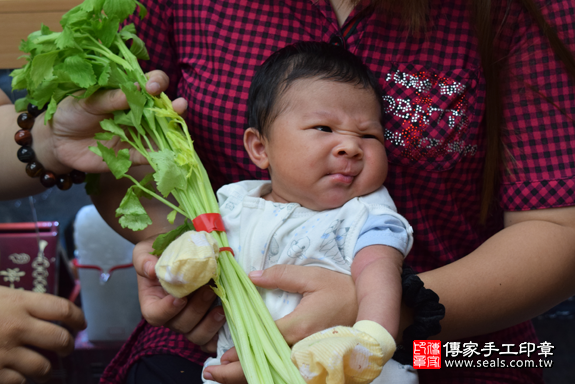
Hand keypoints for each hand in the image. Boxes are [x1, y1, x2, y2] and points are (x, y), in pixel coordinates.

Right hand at [0, 287, 85, 383]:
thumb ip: (20, 303)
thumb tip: (43, 309)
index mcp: (19, 303)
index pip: (62, 309)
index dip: (77, 317)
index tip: (81, 324)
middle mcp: (17, 327)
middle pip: (60, 339)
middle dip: (67, 346)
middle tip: (66, 349)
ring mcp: (5, 352)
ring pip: (43, 367)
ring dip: (46, 371)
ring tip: (43, 371)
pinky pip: (19, 382)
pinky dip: (21, 380)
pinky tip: (17, 375)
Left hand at [32, 70, 187, 173]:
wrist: (57, 142)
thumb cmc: (71, 113)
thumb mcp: (86, 101)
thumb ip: (111, 97)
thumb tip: (137, 87)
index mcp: (128, 93)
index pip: (150, 83)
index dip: (157, 82)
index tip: (152, 86)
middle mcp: (138, 113)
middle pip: (163, 108)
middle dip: (175, 106)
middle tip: (178, 105)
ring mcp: (138, 134)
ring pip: (163, 131)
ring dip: (174, 129)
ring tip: (179, 127)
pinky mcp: (133, 155)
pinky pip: (150, 155)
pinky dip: (161, 155)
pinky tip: (169, 154)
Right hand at [133, 237, 225, 352]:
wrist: (178, 249)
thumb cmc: (159, 252)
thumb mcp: (145, 252)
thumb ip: (145, 261)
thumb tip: (151, 269)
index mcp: (152, 303)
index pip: (155, 316)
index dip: (167, 310)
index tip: (180, 298)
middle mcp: (170, 316)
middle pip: (180, 325)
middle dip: (196, 310)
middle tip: (209, 290)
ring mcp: (188, 321)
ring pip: (197, 335)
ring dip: (210, 322)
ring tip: (221, 306)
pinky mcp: (204, 321)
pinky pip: (211, 337)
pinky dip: (219, 331)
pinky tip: (227, 316)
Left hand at [205, 265, 357, 382]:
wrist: (368, 306)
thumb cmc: (340, 290)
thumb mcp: (311, 276)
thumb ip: (280, 275)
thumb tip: (251, 277)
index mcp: (299, 327)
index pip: (263, 341)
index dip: (240, 349)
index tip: (220, 355)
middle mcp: (302, 348)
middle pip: (264, 366)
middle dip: (235, 373)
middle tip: (211, 373)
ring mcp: (309, 358)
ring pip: (273, 374)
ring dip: (246, 378)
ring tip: (222, 377)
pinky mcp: (313, 361)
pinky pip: (285, 373)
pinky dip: (265, 374)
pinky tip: (250, 373)